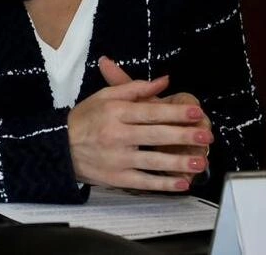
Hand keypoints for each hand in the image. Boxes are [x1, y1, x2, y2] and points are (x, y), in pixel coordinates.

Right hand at [67, 68, 213, 191]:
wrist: (59, 148)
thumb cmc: (85, 119)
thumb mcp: (105, 97)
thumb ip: (135, 87)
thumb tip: (164, 80)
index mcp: (115, 112)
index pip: (150, 112)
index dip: (175, 112)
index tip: (196, 112)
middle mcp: (117, 135)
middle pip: (155, 136)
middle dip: (183, 136)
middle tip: (206, 135)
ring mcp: (117, 159)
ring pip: (153, 161)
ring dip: (178, 163)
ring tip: (200, 162)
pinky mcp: (117, 178)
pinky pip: (144, 182)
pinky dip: (164, 184)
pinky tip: (182, 183)